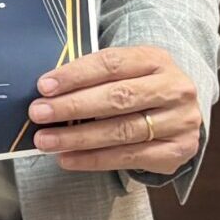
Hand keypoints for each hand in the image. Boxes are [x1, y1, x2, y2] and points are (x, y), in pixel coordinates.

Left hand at [28, 45, 200, 174]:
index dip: (76, 75)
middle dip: (72, 106)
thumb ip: (93, 78)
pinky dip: (95, 159)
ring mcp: (180, 121)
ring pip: (122, 130)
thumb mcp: (124, 72)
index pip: (112, 63)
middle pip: (118, 97)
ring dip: (78, 137)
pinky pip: (130, 157)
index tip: (44, 86)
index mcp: (156, 59)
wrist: (178, 115)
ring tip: (46, 140)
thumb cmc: (138, 88)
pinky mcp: (178, 151)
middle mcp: (175, 89)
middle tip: (39, 113)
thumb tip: (47, 92)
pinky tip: (68, 158)